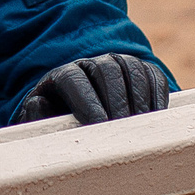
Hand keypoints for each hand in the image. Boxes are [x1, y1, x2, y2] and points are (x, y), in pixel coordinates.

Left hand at [11, 54, 170, 125]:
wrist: (80, 121)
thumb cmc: (59, 126)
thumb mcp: (42, 124)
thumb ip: (36, 116)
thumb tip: (39, 103)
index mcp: (62, 76)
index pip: (73, 80)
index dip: (87, 101)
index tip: (99, 125)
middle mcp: (90, 65)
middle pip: (106, 71)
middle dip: (116, 101)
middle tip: (123, 129)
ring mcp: (117, 65)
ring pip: (131, 68)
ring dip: (138, 98)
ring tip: (141, 127)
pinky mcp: (141, 72)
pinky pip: (152, 75)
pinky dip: (157, 95)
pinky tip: (156, 118)